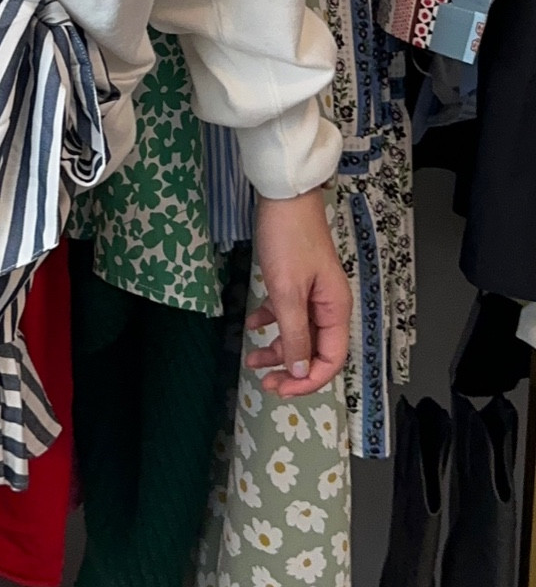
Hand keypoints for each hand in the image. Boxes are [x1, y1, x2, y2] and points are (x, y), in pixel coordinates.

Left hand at [247, 187, 350, 396]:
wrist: (284, 197)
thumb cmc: (288, 240)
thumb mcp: (287, 292)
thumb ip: (294, 333)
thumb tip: (301, 370)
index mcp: (335, 309)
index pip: (331, 359)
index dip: (308, 380)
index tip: (281, 389)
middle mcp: (329, 305)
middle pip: (315, 350)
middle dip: (291, 369)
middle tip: (265, 382)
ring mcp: (314, 292)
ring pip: (299, 332)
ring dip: (279, 348)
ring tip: (253, 358)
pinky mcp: (298, 280)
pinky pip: (288, 312)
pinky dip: (271, 321)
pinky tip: (251, 324)